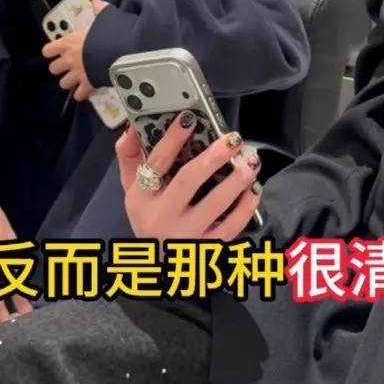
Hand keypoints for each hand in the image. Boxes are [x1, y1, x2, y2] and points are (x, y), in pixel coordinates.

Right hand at [0, 151, 34, 323]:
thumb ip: (5, 234)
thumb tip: (14, 249)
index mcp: (7, 238)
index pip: (19, 266)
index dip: (24, 281)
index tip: (32, 297)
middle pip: (10, 279)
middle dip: (18, 299)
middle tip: (26, 318)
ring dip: (0, 306)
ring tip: (6, 323)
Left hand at [42, 0, 107, 101]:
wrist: (118, 51)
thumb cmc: (108, 32)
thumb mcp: (104, 16)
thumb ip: (98, 9)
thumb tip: (95, 2)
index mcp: (68, 42)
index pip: (48, 50)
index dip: (51, 51)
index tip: (57, 50)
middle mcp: (69, 60)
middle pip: (53, 68)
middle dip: (60, 67)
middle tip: (68, 64)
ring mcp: (77, 74)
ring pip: (63, 83)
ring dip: (69, 81)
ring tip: (76, 78)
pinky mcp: (87, 85)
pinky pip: (79, 95)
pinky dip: (82, 93)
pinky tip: (86, 89)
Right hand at [115, 116, 261, 241]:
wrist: (157, 265)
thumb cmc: (148, 218)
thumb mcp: (131, 190)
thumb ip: (129, 157)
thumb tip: (133, 126)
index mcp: (142, 197)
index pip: (156, 163)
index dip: (172, 139)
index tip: (189, 118)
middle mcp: (162, 217)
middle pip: (188, 181)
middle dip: (213, 157)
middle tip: (233, 139)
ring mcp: (186, 235)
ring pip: (215, 204)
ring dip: (237, 180)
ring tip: (251, 161)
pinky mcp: (208, 248)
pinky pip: (231, 226)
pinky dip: (246, 207)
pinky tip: (254, 189)